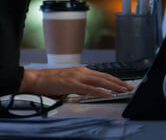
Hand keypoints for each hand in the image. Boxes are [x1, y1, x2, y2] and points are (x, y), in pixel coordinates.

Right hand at [19, 67, 134, 98]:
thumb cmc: (50, 82)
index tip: (124, 84)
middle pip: (105, 77)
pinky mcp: (72, 84)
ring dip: (114, 86)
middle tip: (129, 87)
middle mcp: (82, 71)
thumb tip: (90, 92)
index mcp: (82, 71)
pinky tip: (108, 94)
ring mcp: (77, 77)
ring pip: (100, 81)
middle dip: (119, 82)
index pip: (103, 75)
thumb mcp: (69, 82)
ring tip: (123, 90)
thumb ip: (81, 86)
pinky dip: (100, 91)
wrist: (36, 79)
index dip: (115, 80)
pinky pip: (89, 88)